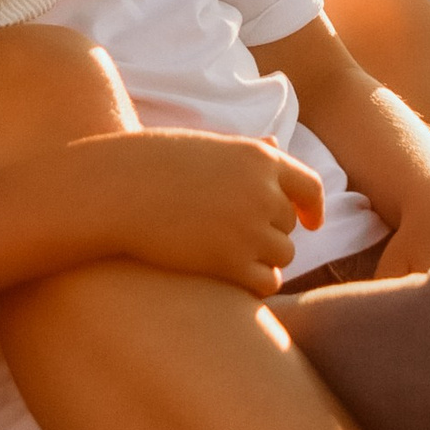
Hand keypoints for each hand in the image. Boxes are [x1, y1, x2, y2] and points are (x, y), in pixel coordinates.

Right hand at [83, 127, 323, 292]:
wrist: (116, 190)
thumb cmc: (154, 164)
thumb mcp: (208, 147)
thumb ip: (249, 153)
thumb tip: (277, 144)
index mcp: (260, 159)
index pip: (309, 187)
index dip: (312, 208)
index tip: (311, 222)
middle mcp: (263, 193)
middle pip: (289, 227)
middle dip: (269, 234)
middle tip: (232, 237)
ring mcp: (250, 230)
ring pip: (282, 256)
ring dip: (262, 260)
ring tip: (226, 255)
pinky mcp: (231, 263)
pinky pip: (267, 282)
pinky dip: (256, 284)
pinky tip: (233, 281)